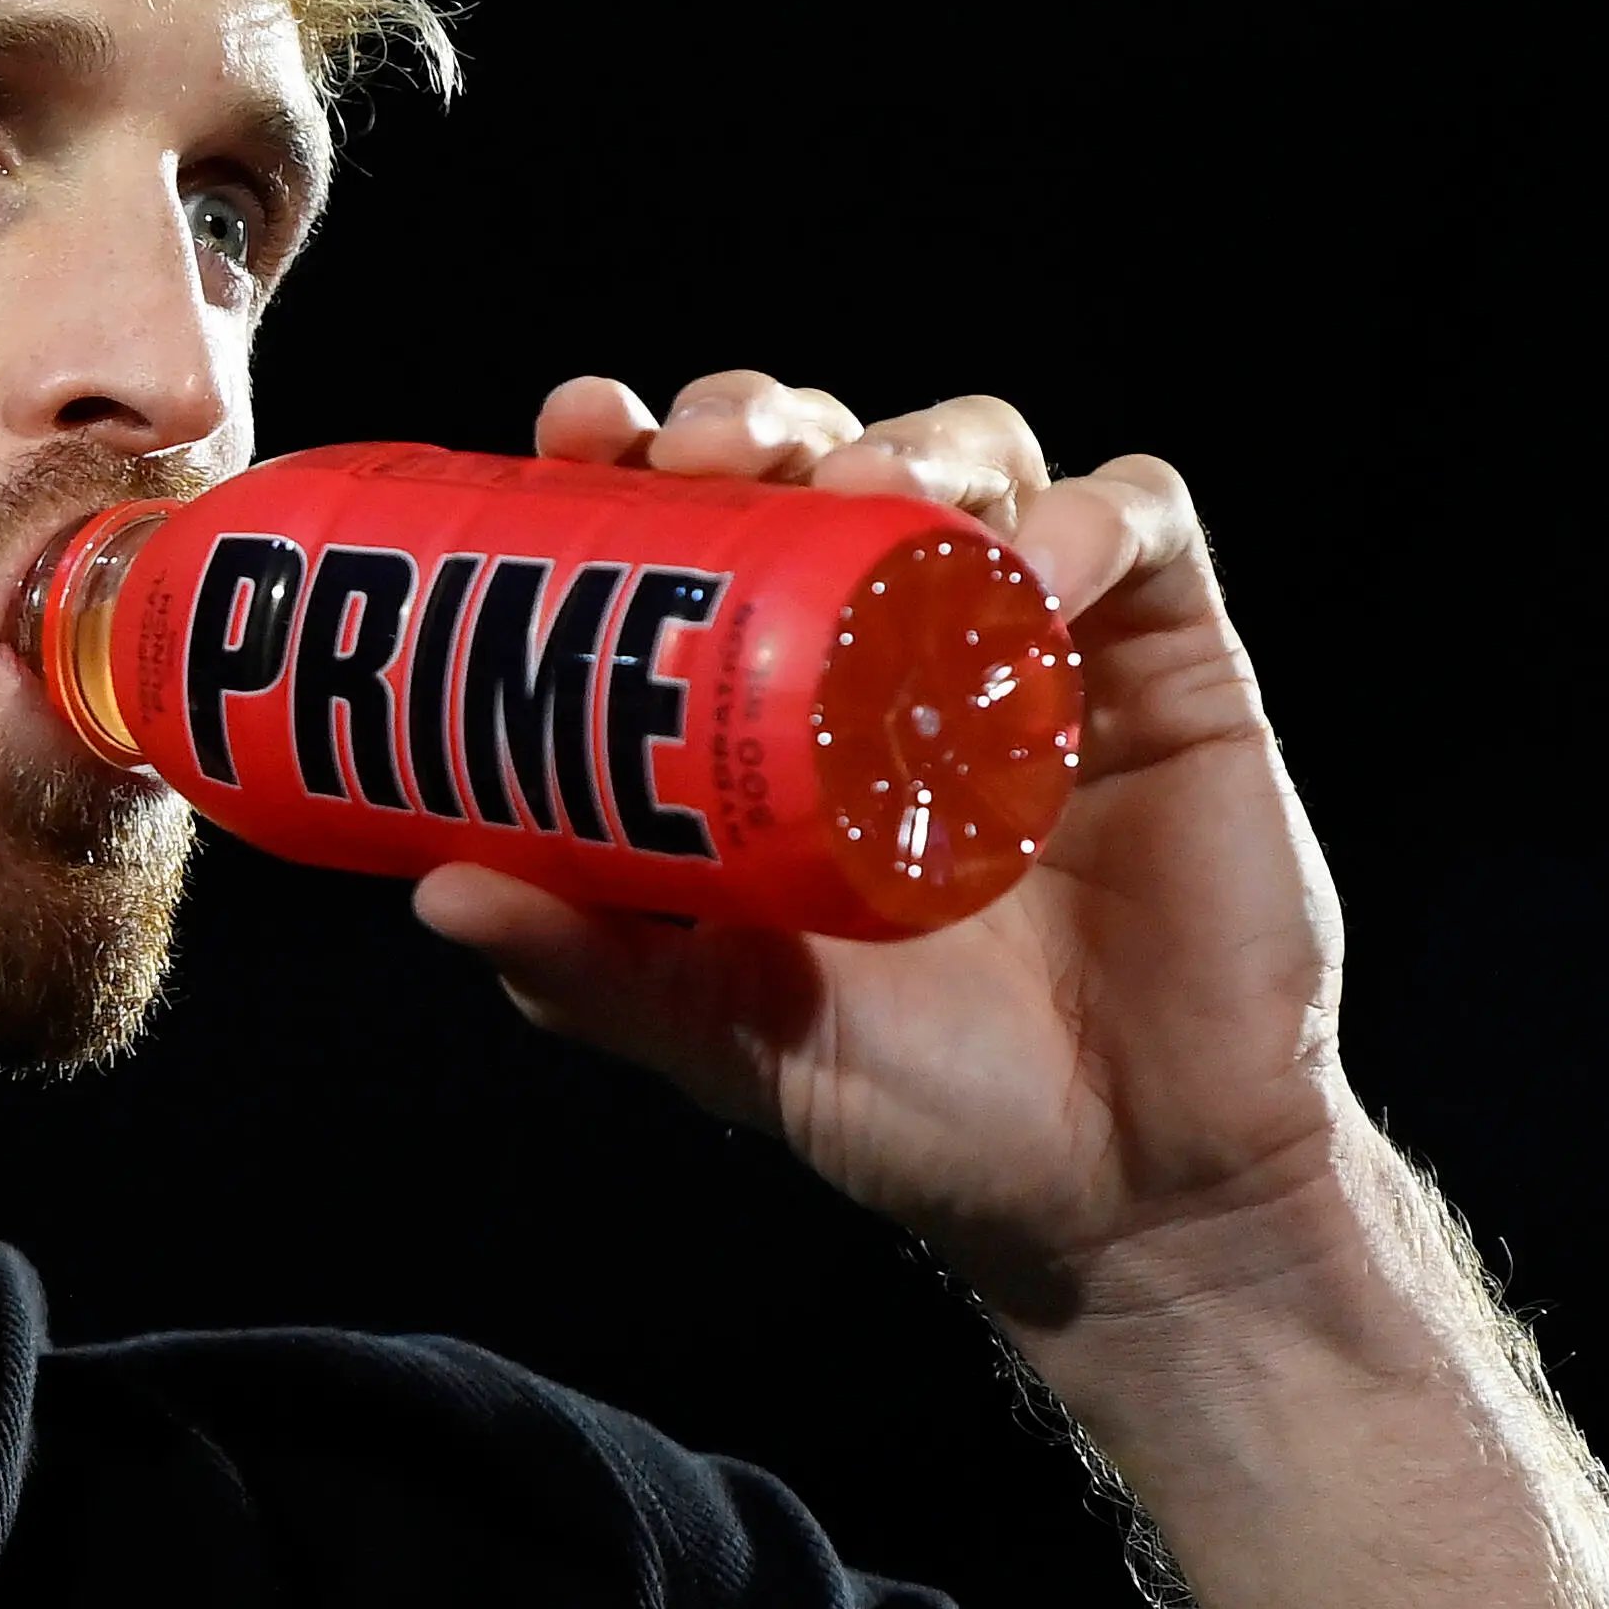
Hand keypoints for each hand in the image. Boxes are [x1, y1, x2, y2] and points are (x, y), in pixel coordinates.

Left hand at [412, 370, 1348, 1324]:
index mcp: (780, 703)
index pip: (699, 526)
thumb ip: (593, 965)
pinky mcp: (1174, 661)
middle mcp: (901, 646)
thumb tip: (434, 891)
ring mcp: (1039, 642)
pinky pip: (1139, 519)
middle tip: (713, 454)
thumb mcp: (722, 1032)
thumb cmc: (919, 1106)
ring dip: (912, 442)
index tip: (577, 431)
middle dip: (759, 418)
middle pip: (825, 451)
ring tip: (867, 492)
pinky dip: (1084, 512)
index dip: (634, 451)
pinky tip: (1032, 566)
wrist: (1120, 1191)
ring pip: (974, 453)